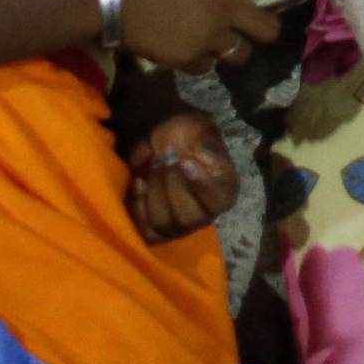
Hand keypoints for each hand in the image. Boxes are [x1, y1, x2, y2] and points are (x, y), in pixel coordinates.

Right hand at [116, 0, 321, 73]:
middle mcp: (227, 5)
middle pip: (270, 28)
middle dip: (264, 29)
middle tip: (250, 26)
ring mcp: (210, 35)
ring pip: (241, 52)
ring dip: (231, 47)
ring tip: (207, 35)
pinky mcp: (190, 59)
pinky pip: (208, 66)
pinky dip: (200, 60)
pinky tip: (182, 45)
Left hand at [125, 111, 237, 242]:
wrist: (164, 142)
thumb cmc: (187, 136)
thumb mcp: (200, 130)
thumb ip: (206, 143)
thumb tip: (205, 154)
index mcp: (224, 191)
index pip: (217, 198)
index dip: (201, 184)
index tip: (186, 162)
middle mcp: (204, 215)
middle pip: (187, 216)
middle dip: (172, 185)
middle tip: (165, 156)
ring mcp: (179, 227)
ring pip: (163, 222)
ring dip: (154, 191)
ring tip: (152, 164)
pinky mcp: (156, 232)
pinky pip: (145, 228)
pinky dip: (139, 204)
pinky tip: (139, 181)